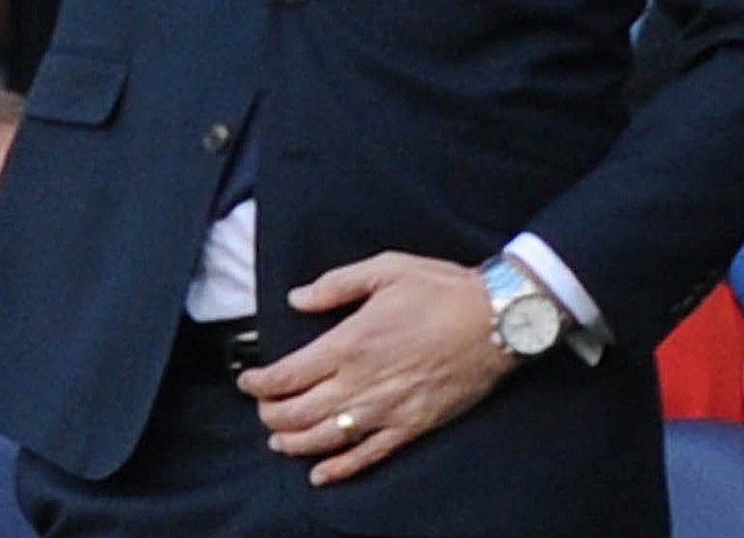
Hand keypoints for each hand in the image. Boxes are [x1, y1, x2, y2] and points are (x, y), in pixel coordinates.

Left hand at [236, 252, 516, 486]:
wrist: (496, 321)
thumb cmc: (441, 290)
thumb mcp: (385, 269)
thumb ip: (335, 285)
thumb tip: (296, 299)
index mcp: (349, 343)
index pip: (287, 375)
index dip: (259, 383)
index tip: (248, 380)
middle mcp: (360, 384)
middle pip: (298, 412)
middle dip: (270, 414)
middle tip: (262, 407)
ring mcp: (385, 411)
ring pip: (324, 439)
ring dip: (293, 442)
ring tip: (278, 439)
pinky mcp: (410, 428)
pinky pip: (366, 457)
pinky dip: (338, 469)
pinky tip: (320, 474)